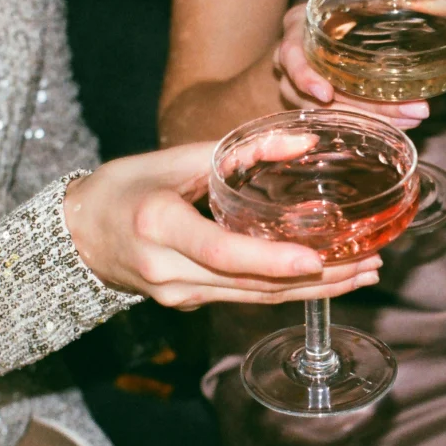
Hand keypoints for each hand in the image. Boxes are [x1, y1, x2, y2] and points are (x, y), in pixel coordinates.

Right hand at [64, 142, 380, 309]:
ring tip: (362, 273)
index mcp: (158, 225)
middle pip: (250, 285)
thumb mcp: (174, 158)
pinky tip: (325, 280)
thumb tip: (304, 141)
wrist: (77, 236)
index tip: (315, 260)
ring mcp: (177, 295)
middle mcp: (168, 270)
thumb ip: (239, 151)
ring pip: (254, 299)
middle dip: (316, 280)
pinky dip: (286, 290)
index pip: (221, 252)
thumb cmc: (123, 187)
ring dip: (313, 291)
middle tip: (368, 264)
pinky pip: (244, 298)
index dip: (269, 260)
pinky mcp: (188, 303)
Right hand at [272, 4, 429, 129]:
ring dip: (373, 119)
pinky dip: (370, 123)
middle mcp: (293, 63)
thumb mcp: (363, 0)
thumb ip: (403, 3)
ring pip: (330, 114)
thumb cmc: (344, 11)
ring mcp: (300, 89)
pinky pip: (339, 121)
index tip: (326, 93)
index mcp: (297, 30)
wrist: (328, 27)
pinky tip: (399, 125)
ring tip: (411, 119)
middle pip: (318, 95)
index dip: (305, 77)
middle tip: (411, 111)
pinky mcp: (317, 106)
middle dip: (365, 107)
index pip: (290, 57)